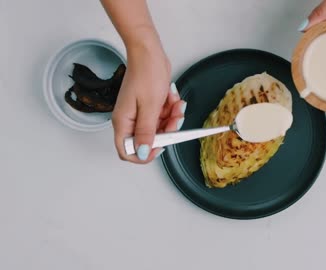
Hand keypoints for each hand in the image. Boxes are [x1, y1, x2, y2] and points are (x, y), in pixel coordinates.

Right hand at [112, 40, 185, 163]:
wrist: (150, 54)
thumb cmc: (146, 74)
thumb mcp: (149, 107)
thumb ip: (146, 132)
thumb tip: (142, 153)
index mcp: (123, 122)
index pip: (127, 151)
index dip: (143, 154)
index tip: (159, 146)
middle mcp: (129, 120)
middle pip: (148, 140)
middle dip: (165, 132)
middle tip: (174, 120)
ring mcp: (140, 113)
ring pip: (159, 128)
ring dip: (171, 119)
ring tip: (176, 105)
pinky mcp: (149, 107)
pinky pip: (162, 117)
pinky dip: (171, 110)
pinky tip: (173, 99)